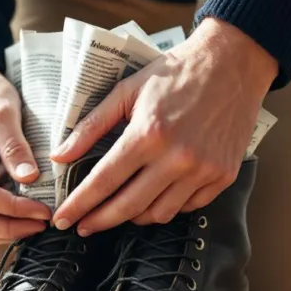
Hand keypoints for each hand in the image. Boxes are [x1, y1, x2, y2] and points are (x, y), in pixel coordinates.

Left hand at [49, 18, 277, 234]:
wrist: (232, 62)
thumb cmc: (175, 73)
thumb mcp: (127, 90)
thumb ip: (90, 126)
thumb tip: (58, 156)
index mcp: (148, 134)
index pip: (103, 181)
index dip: (79, 205)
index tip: (62, 219)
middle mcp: (177, 158)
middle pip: (128, 206)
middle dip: (99, 221)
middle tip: (82, 227)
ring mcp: (203, 170)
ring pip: (159, 214)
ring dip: (133, 217)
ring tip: (117, 210)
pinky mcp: (223, 176)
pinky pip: (188, 207)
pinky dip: (166, 207)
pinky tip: (153, 197)